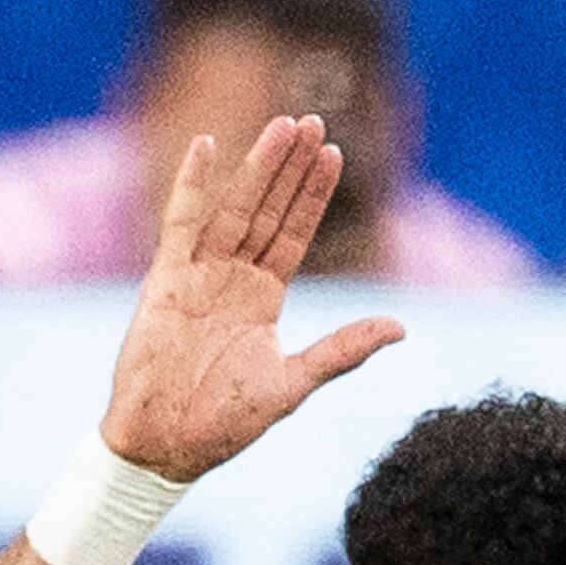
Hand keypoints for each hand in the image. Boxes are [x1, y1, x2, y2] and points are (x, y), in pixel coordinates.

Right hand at [97, 114, 409, 479]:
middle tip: (314, 119)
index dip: (314, 194)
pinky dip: (191, 184)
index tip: (336, 152)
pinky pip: (180, 223)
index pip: (294, 233)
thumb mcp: (293, 383)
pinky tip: (207, 145)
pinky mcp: (164, 280)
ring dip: (258, 166)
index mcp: (261, 297)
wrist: (165, 445)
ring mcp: (198, 275)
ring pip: (234, 208)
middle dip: (291, 166)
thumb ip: (342, 350)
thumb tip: (400, 327)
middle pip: (267, 208)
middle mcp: (232, 278)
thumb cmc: (224, 423)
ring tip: (284, 124)